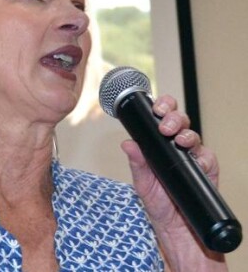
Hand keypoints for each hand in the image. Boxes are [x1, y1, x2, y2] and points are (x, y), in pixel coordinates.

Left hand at [121, 94, 226, 270]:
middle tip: (165, 125)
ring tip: (178, 139)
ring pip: (193, 135)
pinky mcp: (206, 170)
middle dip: (173, 117)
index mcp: (159, 144)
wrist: (175, 228)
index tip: (156, 107)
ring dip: (186, 133)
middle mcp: (177, 147)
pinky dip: (202, 155)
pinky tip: (195, 157)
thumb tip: (127, 143)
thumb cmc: (158, 202)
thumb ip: (137, 162)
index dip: (162, 107)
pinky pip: (207, 157)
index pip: (162, 118)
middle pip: (179, 121)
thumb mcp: (142, 182)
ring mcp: (192, 157)